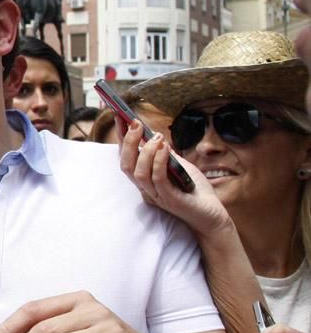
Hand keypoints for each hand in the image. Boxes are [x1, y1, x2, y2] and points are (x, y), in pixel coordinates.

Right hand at [119, 122, 231, 237]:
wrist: (213, 215)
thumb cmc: (196, 191)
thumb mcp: (180, 167)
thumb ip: (166, 156)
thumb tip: (155, 137)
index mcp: (145, 180)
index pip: (127, 157)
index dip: (121, 138)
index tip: (120, 117)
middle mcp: (146, 188)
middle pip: (126, 165)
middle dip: (128, 142)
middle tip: (136, 123)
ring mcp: (156, 195)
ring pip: (138, 173)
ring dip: (145, 151)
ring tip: (158, 136)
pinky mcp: (169, 199)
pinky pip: (158, 179)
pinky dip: (159, 161)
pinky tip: (166, 148)